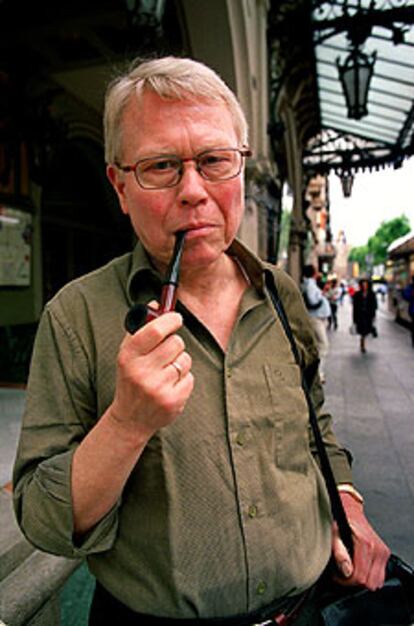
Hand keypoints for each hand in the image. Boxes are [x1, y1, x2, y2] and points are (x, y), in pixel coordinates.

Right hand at [109, 308, 193, 440]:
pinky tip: (170, 386)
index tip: (176, 319)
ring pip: (185, 359)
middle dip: (175, 344)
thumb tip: (157, 304)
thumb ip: (140, 329)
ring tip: (166, 372)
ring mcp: (158, 388)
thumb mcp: (127, 355)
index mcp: (128, 357)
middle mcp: (142, 372)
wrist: (130, 419)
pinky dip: (184, 379)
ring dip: (179, 362)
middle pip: (175, 343)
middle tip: (167, 352)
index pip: (155, 331)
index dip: (170, 320)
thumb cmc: (130, 380)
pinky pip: (190, 377)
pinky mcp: (173, 400)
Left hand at [331, 493, 390, 590]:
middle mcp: (378, 548)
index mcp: (366, 544)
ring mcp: (383, 552)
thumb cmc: (339, 520)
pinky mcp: (384, 554)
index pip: (360, 577)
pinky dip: (369, 575)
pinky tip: (358, 566)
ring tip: (349, 569)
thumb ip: (339, 552)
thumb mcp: (333, 534)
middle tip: (341, 572)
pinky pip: (379, 576)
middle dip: (353, 581)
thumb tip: (346, 571)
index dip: (345, 580)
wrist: (349, 509)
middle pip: (369, 582)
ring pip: (376, 582)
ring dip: (362, 580)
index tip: (336, 575)